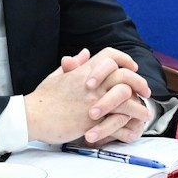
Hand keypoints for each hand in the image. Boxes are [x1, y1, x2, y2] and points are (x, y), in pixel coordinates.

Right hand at [27, 48, 149, 143]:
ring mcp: (93, 98)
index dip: (124, 59)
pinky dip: (132, 118)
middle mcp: (91, 81)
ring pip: (126, 94)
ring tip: (145, 110)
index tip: (132, 67)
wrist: (32, 116)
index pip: (110, 55)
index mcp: (83, 70)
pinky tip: (137, 123)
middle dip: (139, 81)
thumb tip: (84, 53)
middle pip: (124, 73)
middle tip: (145, 90)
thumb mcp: (57, 75)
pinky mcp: (93, 117)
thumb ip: (74, 65)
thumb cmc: (42, 99)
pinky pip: (120, 114)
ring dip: (140, 103)